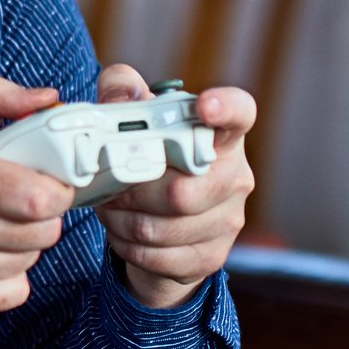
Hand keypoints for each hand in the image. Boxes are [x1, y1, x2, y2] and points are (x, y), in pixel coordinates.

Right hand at [0, 78, 75, 320]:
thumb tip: (47, 98)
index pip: (41, 196)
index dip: (56, 186)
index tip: (44, 177)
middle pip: (46, 231)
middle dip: (41, 212)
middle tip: (17, 199)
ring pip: (31, 259)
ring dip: (23, 242)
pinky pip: (15, 291)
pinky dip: (10, 274)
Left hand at [92, 64, 256, 308]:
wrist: (156, 226)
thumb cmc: (146, 160)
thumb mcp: (127, 118)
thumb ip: (120, 92)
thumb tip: (123, 95)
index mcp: (219, 134)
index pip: (239, 112)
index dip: (225, 107)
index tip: (204, 105)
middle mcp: (234, 175)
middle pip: (179, 190)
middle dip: (131, 191)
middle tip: (109, 185)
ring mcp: (229, 219)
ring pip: (161, 227)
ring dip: (122, 219)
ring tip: (111, 207)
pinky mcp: (212, 256)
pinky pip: (159, 256)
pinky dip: (128, 246)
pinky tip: (123, 232)